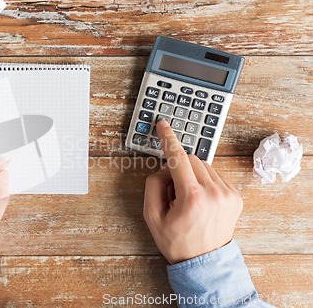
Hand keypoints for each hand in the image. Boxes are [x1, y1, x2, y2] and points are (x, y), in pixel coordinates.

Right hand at [143, 119, 242, 263]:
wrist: (204, 262)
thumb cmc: (176, 241)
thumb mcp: (152, 216)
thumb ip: (153, 185)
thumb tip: (164, 168)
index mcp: (192, 197)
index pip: (178, 158)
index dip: (168, 139)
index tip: (163, 125)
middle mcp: (214, 192)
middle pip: (191, 159)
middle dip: (178, 168)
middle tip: (172, 191)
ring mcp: (228, 194)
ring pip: (204, 166)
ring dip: (192, 174)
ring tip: (187, 199)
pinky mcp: (235, 197)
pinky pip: (215, 176)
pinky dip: (204, 181)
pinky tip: (200, 200)